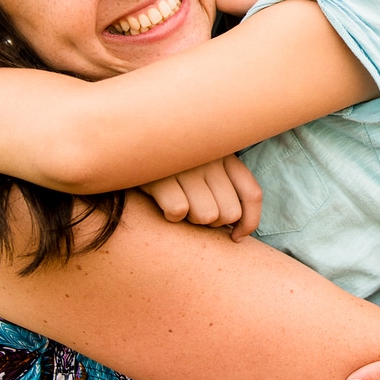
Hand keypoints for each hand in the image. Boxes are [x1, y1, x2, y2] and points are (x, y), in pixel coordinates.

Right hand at [140, 156, 262, 240]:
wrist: (126, 141)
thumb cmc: (169, 163)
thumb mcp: (201, 165)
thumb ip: (222, 187)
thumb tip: (237, 234)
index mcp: (225, 154)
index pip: (252, 194)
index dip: (249, 223)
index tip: (236, 237)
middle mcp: (210, 157)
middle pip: (229, 213)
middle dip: (212, 223)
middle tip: (194, 212)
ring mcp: (187, 165)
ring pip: (207, 215)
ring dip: (190, 219)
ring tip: (177, 203)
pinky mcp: (162, 173)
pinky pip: (178, 211)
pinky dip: (169, 215)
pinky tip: (161, 203)